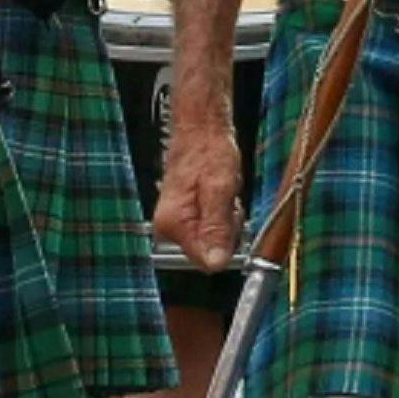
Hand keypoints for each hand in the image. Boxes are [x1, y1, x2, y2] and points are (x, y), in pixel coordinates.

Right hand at [155, 122, 243, 272]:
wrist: (200, 134)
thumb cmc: (209, 154)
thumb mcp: (220, 190)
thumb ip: (217, 228)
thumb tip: (216, 263)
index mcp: (174, 225)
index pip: (206, 261)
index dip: (226, 245)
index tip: (229, 220)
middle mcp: (169, 229)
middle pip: (210, 253)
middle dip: (227, 232)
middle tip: (228, 204)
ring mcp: (175, 224)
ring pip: (213, 242)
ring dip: (226, 223)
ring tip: (223, 197)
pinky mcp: (183, 219)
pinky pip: (210, 231)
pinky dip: (221, 218)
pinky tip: (220, 200)